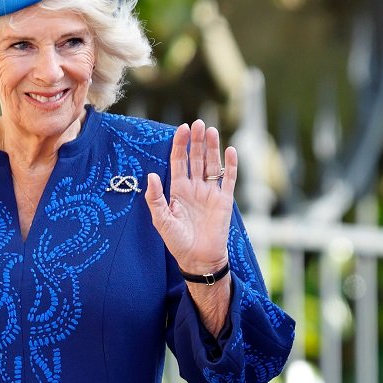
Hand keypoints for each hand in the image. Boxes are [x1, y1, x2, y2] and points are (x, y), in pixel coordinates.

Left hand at [144, 120, 237, 275]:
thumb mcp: (161, 220)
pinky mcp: (224, 200)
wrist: (199, 259)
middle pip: (196, 158)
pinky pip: (229, 179)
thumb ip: (155, 198)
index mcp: (178, 190)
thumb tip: (151, 175)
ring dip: (212, 148)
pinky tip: (230, 151)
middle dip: (196, 141)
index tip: (181, 129)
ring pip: (212, 164)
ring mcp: (210, 193)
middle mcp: (195, 187)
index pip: (179, 161)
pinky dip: (231, 165)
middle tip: (198, 123)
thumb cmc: (177, 241)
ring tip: (211, 131)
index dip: (180, 145)